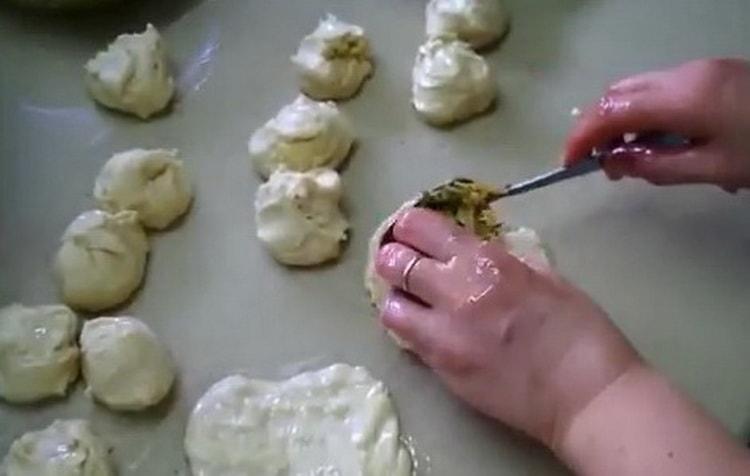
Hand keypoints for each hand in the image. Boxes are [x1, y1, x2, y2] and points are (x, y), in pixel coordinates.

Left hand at [375, 208, 638, 445]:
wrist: (586, 398)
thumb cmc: (579, 332)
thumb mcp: (545, 276)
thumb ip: (503, 260)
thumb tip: (472, 253)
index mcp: (486, 261)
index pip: (421, 228)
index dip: (408, 226)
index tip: (409, 230)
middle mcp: (455, 292)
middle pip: (394, 262)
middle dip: (394, 257)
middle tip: (402, 261)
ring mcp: (442, 334)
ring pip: (389, 305)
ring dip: (397, 297)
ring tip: (413, 300)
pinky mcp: (440, 369)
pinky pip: (406, 341)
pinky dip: (410, 329)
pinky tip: (426, 329)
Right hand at [565, 58, 749, 190]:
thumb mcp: (714, 168)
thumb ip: (657, 167)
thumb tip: (612, 163)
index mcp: (683, 98)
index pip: (611, 111)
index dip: (582, 136)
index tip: (568, 166)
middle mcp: (684, 75)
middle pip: (618, 93)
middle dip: (595, 126)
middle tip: (595, 165)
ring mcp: (698, 70)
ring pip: (636, 88)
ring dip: (618, 120)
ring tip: (624, 158)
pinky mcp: (711, 74)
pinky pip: (659, 89)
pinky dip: (641, 113)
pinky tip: (654, 141)